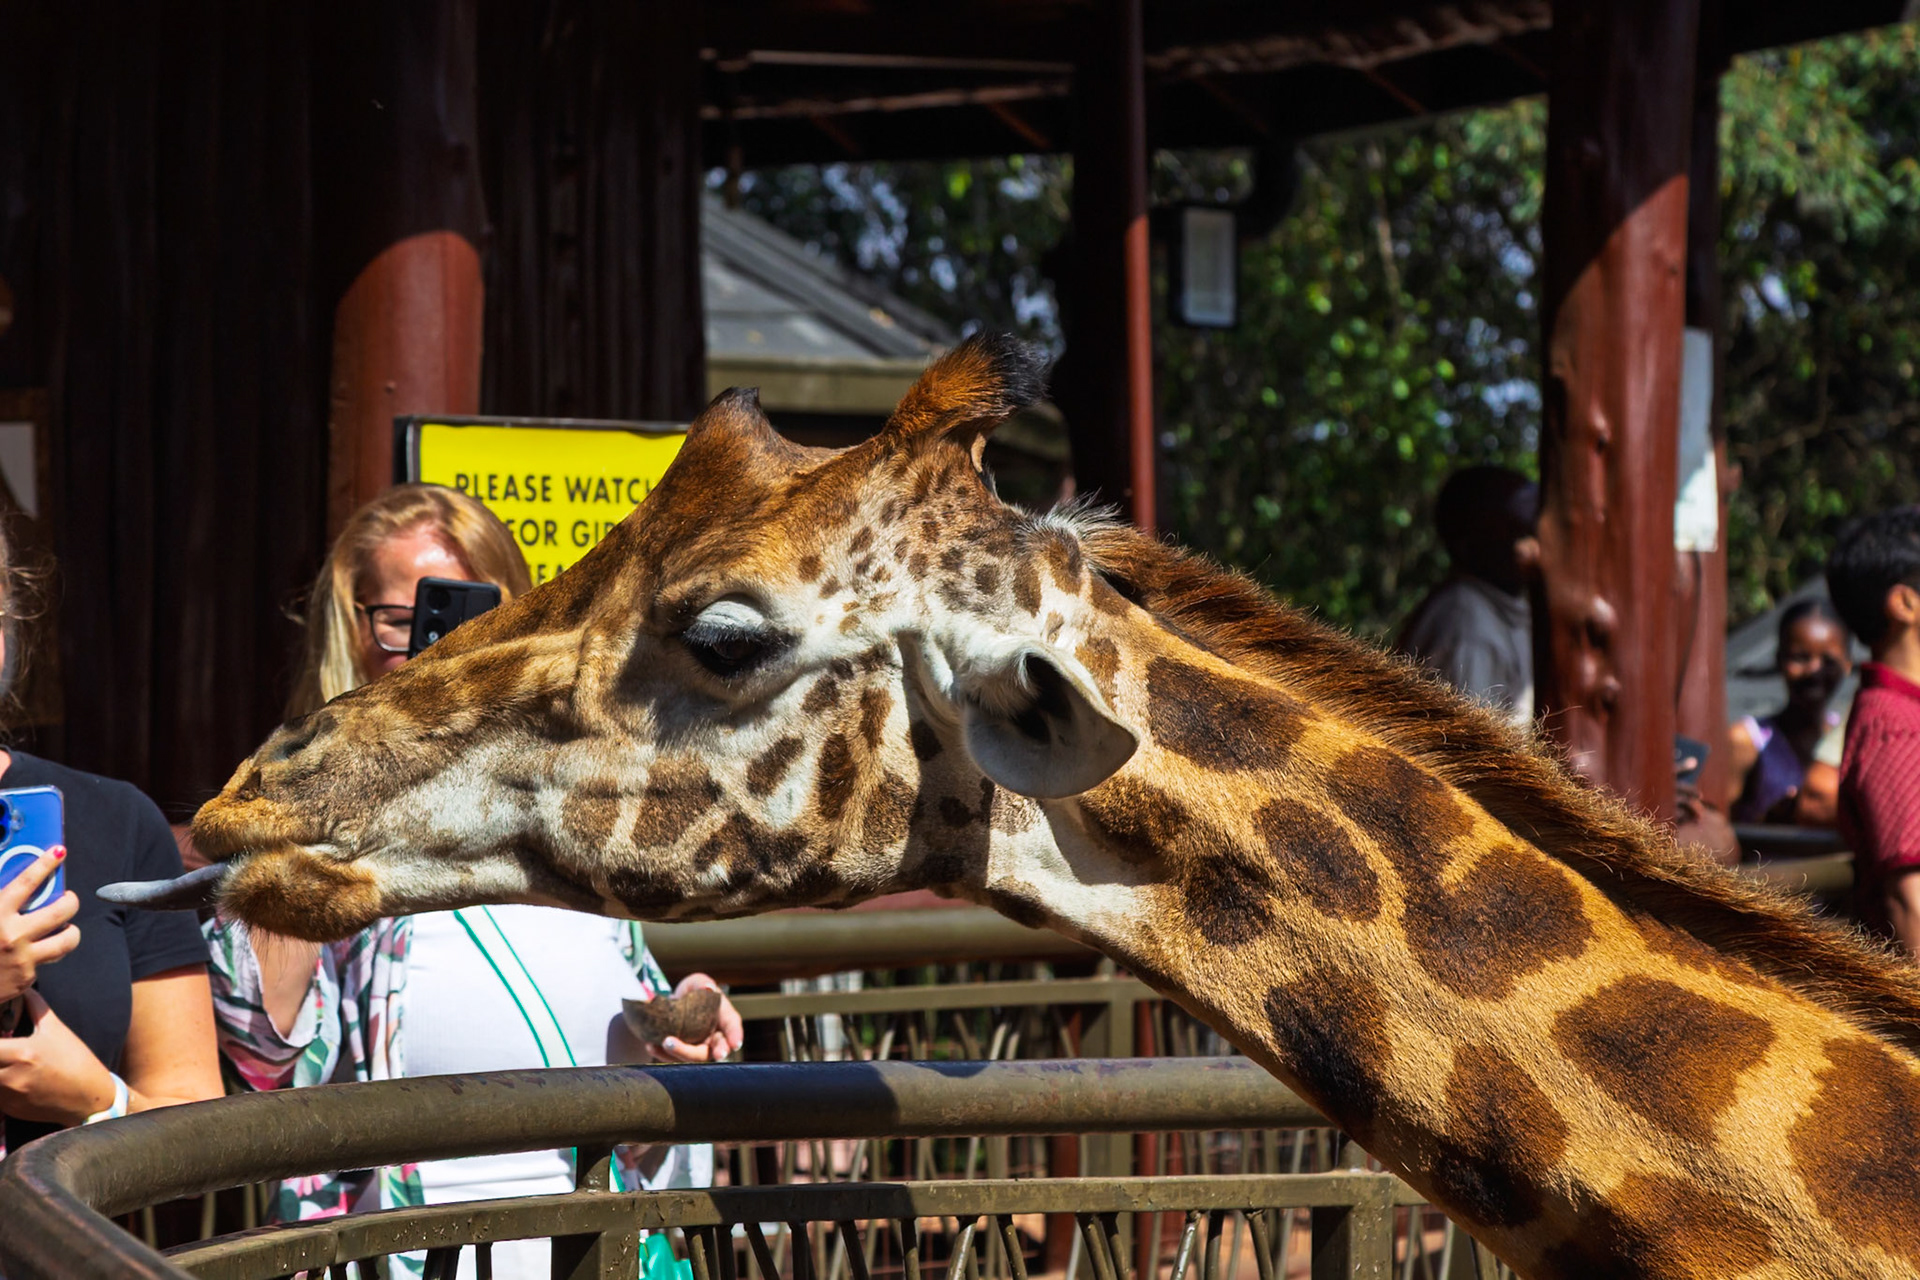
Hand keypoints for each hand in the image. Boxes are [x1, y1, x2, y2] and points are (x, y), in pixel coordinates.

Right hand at [0, 847, 78, 1001]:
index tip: (58, 853)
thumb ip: (0, 899)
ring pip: (67, 939)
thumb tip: (7, 879)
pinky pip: (48, 960)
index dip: (45, 864)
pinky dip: (46, 952)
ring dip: (70, 930)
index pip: (26, 882)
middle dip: (70, 901)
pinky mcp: (27, 977)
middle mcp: (12, 935)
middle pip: (61, 911)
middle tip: (67, 899)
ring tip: (65, 926)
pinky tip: (37, 949)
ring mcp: (22, 958)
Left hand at [0, 991, 116, 1124]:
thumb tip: (24, 990)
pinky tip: (11, 1077)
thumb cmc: (75, 1061)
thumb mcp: (57, 1030)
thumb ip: (36, 1008)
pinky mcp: (8, 1109)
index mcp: (22, 1053)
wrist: (89, 1098)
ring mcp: (8, 1096)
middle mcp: (10, 1076)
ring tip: (6, 1060)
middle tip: (2, 1048)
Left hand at [645, 973, 743, 1063]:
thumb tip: (707, 988)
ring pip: (692, 1058)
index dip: (735, 1036)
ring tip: (663, 1042)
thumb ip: (702, 983)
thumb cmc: (692, 991)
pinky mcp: (681, 1053)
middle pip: (712, 1051)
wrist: (673, 1002)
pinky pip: (673, 1059)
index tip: (735, 1044)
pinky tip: (650, 1045)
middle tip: (678, 1044)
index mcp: (723, 1018)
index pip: (732, 1027)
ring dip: (678, 1053)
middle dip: (697, 1053)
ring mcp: (698, 1048)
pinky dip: (662, 1054)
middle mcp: (714, 1037)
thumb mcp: (697, 982)